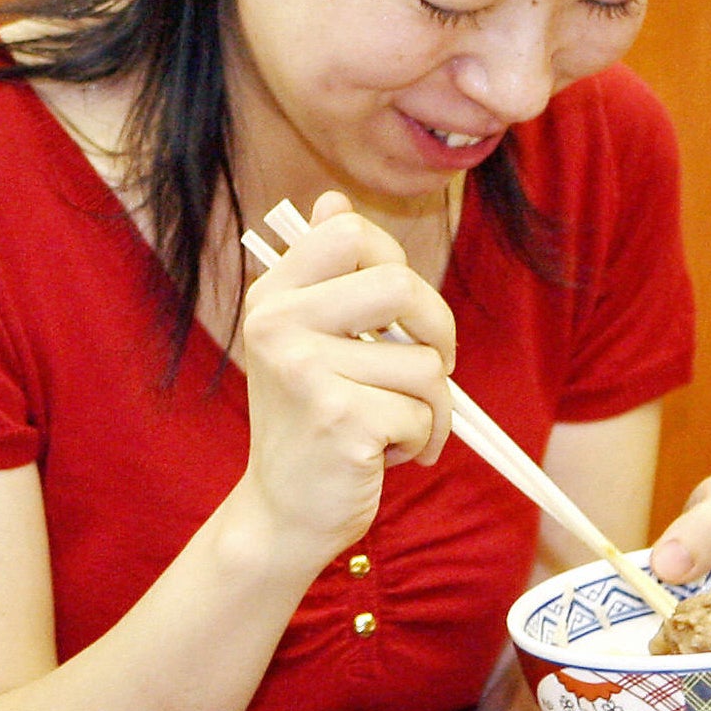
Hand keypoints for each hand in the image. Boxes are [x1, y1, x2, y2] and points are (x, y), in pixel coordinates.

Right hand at [233, 192, 457, 560]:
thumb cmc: (310, 419)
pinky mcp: (340, 420)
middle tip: (429, 366)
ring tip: (398, 427)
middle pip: (400, 284)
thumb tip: (332, 200)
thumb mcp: (306, 338)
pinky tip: (387, 455)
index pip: (348, 230)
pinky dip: (422, 440)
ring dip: (432, 406)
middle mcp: (278, 325)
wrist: (284, 510)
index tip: (394, 310)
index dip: (393, 262)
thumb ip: (324, 274)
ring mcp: (306, 372)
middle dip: (438, 329)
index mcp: (272, 296)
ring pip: (425, 363)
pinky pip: (421, 411)